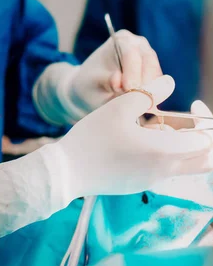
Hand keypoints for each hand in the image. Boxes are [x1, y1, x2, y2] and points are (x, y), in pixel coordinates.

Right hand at [60, 76, 212, 197]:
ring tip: (158, 123)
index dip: (206, 120)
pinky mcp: (140, 183)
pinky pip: (166, 168)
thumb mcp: (119, 107)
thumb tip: (170, 82)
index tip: (192, 104)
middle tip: (189, 117)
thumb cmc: (92, 138)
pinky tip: (140, 136)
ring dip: (184, 143)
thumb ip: (149, 93)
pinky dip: (166, 151)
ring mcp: (153, 180)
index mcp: (163, 150)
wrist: (67, 172)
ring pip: (187, 164)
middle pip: (205, 160)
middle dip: (203, 136)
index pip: (206, 141)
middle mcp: (164, 170)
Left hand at [66, 30, 161, 121]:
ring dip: (149, 91)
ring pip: (157, 75)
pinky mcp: (155, 74)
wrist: (92, 91)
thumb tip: (118, 80)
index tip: (128, 89)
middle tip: (136, 101)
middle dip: (144, 83)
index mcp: (121, 40)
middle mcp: (139, 44)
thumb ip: (106, 81)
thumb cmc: (90, 85)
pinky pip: (161, 85)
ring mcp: (149, 58)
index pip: (131, 53)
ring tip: (135, 105)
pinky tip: (140, 105)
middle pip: (149, 61)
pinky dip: (153, 96)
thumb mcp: (92, 84)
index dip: (132, 72)